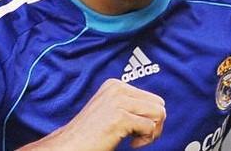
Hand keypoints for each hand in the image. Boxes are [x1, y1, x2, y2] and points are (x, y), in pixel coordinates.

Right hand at [19, 78, 166, 149]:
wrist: (71, 145)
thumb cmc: (90, 133)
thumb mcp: (111, 109)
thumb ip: (130, 104)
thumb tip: (159, 110)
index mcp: (115, 85)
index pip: (152, 98)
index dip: (149, 117)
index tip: (136, 129)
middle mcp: (117, 89)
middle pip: (159, 104)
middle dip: (155, 124)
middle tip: (140, 136)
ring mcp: (118, 102)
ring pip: (159, 114)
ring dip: (152, 132)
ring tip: (136, 139)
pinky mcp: (120, 117)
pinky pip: (150, 127)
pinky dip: (145, 140)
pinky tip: (130, 143)